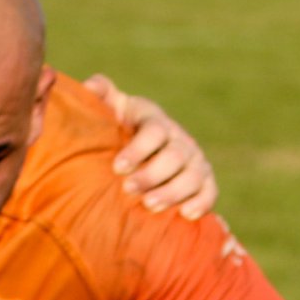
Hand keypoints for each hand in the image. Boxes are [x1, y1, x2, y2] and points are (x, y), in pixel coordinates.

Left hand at [84, 73, 217, 219]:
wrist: (142, 152)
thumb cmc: (120, 131)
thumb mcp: (112, 111)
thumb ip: (101, 96)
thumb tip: (90, 85)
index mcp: (156, 122)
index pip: (154, 131)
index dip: (138, 149)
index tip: (118, 167)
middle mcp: (179, 139)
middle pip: (174, 156)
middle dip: (152, 174)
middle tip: (129, 189)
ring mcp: (194, 161)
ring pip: (192, 176)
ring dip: (172, 192)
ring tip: (149, 205)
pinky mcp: (203, 181)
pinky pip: (209, 191)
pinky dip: (202, 203)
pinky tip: (186, 215)